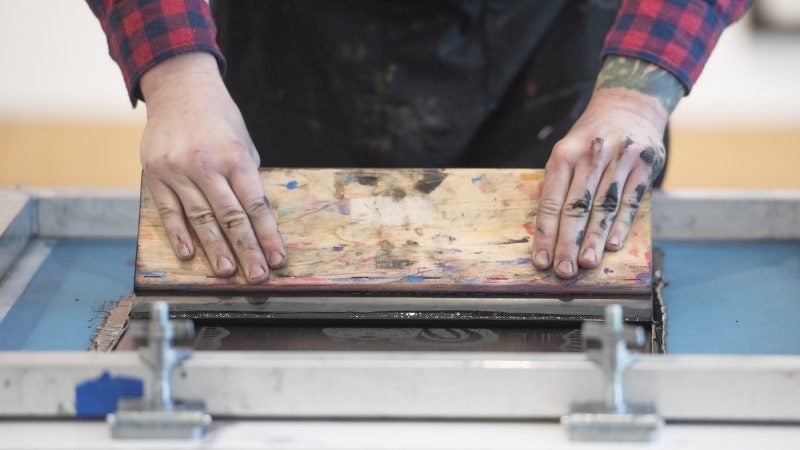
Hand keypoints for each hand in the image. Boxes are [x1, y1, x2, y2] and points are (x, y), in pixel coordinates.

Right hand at [140, 52, 286, 282]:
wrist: (179, 88)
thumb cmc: (219, 121)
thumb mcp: (243, 145)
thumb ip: (247, 180)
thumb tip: (256, 220)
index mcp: (236, 158)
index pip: (256, 205)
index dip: (268, 235)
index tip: (278, 259)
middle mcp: (207, 165)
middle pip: (231, 217)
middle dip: (247, 249)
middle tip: (257, 275)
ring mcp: (179, 170)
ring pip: (200, 218)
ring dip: (215, 249)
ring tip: (227, 273)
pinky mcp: (155, 174)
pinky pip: (168, 211)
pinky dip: (179, 234)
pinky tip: (189, 255)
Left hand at [532, 75, 671, 277]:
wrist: (630, 105)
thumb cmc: (590, 138)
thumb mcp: (567, 150)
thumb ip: (559, 184)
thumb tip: (547, 231)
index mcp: (565, 153)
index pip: (552, 200)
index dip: (545, 233)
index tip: (541, 259)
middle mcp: (592, 154)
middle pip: (577, 207)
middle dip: (568, 242)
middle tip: (563, 270)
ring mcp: (621, 158)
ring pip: (604, 207)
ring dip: (595, 240)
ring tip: (586, 263)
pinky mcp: (645, 165)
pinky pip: (630, 201)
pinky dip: (621, 225)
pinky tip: (612, 245)